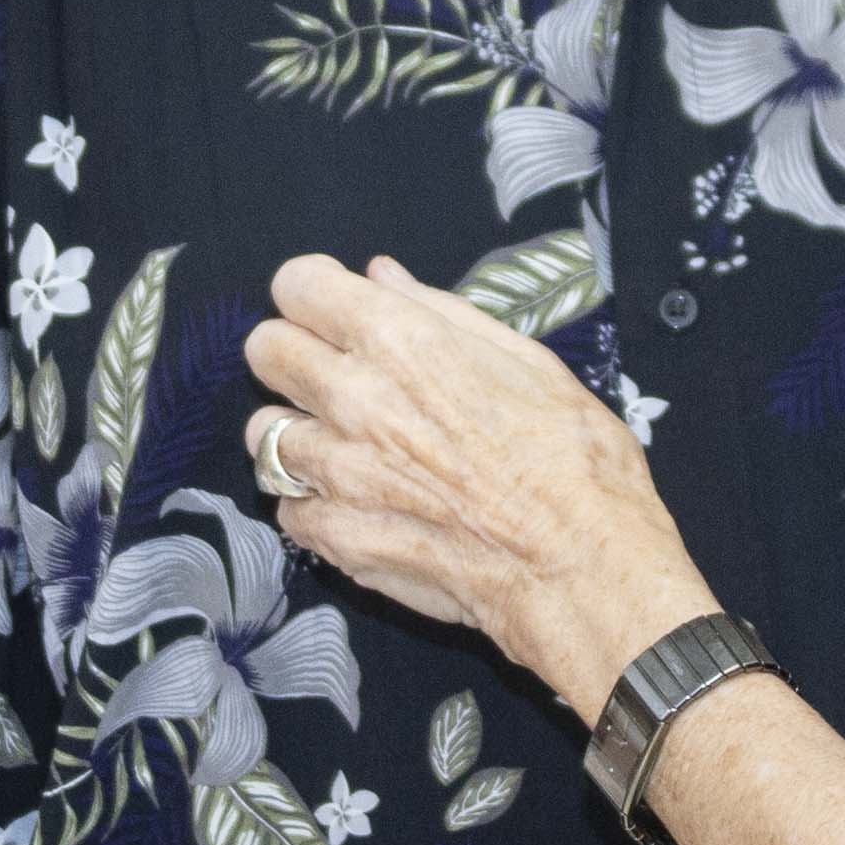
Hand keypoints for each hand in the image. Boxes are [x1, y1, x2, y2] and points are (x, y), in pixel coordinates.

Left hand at [246, 254, 720, 723]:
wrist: (581, 568)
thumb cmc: (576, 462)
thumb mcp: (529, 362)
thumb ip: (441, 313)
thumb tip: (382, 277)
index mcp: (403, 343)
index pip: (297, 287)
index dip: (314, 293)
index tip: (334, 308)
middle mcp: (356, 400)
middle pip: (264, 350)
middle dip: (293, 353)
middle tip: (332, 373)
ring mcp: (339, 472)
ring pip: (264, 433)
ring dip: (298, 433)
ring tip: (345, 447)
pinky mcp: (336, 536)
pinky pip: (288, 506)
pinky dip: (312, 503)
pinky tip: (355, 504)